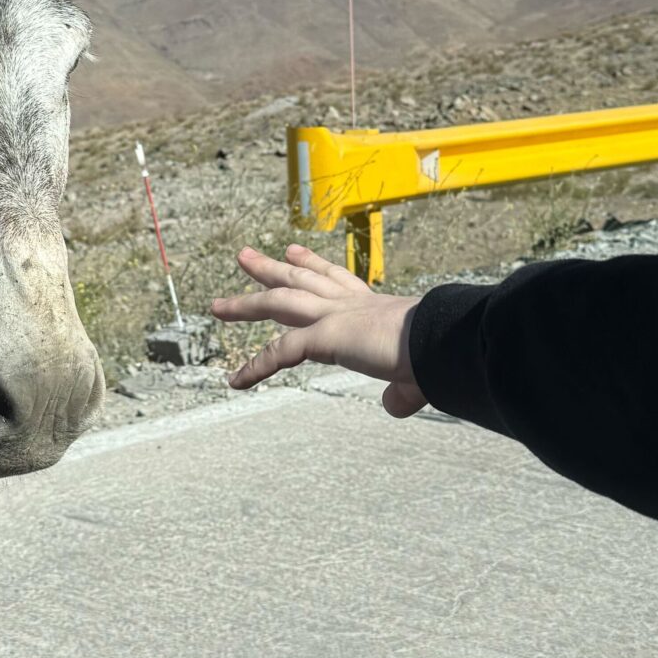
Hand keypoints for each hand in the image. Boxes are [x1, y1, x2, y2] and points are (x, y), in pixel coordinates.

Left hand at [211, 244, 426, 416]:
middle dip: (272, 268)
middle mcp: (350, 304)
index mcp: (373, 306)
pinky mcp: (325, 337)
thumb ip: (403, 390)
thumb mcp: (418, 372)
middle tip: (246, 257)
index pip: (337, 280)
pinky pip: (281, 352)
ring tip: (216, 307)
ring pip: (280, 304)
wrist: (441, 344)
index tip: (295, 252)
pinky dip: (256, 367)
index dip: (314, 264)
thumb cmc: (438, 353)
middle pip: (301, 279)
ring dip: (247, 304)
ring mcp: (335, 317)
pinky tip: (236, 381)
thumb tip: (395, 405)